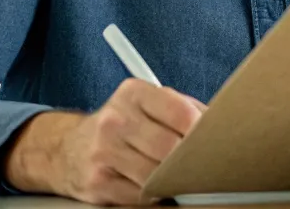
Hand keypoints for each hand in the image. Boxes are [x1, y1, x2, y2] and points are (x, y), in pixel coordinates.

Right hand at [1, 78, 204, 205]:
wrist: (66, 149)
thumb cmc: (121, 125)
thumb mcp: (147, 104)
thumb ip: (184, 109)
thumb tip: (222, 125)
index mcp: (133, 94)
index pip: (181, 112)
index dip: (203, 132)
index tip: (213, 142)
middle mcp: (115, 120)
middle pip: (170, 148)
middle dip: (189, 160)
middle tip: (201, 165)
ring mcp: (103, 152)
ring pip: (157, 175)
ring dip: (172, 179)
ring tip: (178, 176)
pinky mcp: (97, 183)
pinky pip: (140, 195)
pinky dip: (153, 194)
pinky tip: (153, 185)